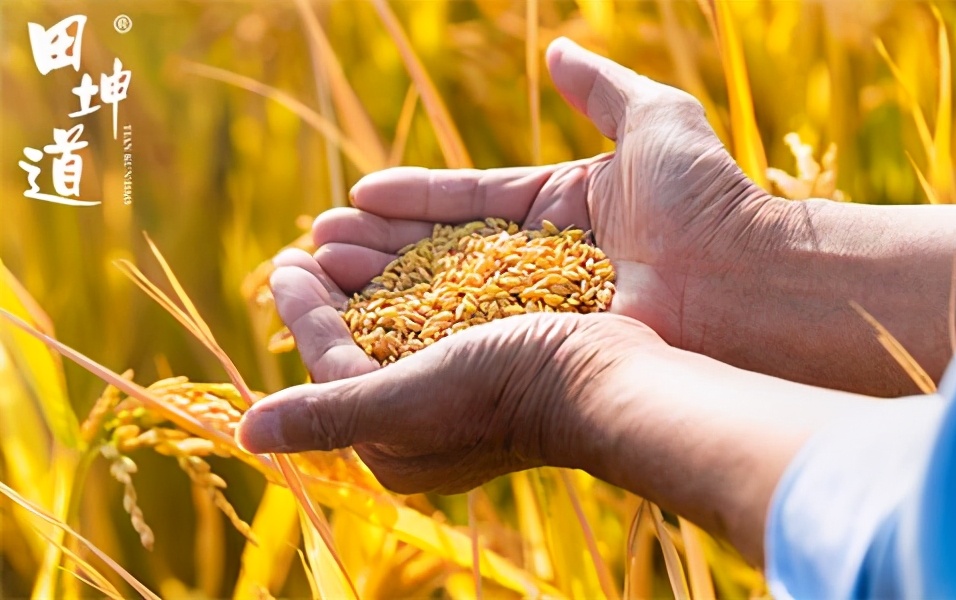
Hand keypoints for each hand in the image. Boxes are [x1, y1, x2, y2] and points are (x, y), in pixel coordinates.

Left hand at [237, 248, 667, 492]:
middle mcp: (429, 413)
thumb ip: (328, 414)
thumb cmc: (503, 393)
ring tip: (344, 225)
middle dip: (335, 286)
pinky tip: (410, 236)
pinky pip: (446, 300)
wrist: (612, 381)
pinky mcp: (502, 345)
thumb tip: (246, 432)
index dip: (305, 314)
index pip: (335, 366)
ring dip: (374, 267)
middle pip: (367, 339)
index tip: (283, 263)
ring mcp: (468, 378)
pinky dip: (421, 266)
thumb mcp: (405, 402)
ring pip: (405, 313)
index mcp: (399, 441)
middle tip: (309, 240)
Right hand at [306, 37, 772, 351]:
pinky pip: (466, 333)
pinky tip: (357, 320)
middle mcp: (543, 263)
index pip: (469, 200)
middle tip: (316, 242)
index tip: (358, 194)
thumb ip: (601, 87)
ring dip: (379, 283)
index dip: (413, 198)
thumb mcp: (654, 121)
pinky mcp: (540, 348)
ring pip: (443, 294)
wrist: (742, 280)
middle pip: (444, 251)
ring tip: (316, 271)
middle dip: (379, 245)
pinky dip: (412, 326)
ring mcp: (540, 309)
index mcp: (562, 208)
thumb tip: (555, 51)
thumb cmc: (706, 198)